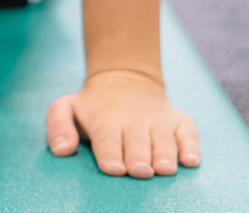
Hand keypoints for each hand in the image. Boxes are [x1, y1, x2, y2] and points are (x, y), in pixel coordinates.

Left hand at [45, 70, 199, 178]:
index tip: (114, 168)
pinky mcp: (178, 122)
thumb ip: (57, 126)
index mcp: (105, 119)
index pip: (107, 139)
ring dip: (165, 154)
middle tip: (140, 171)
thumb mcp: (65, 108)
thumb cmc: (92, 106)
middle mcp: (133, 120)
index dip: (110, 154)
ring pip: (164, 140)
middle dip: (139, 157)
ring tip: (164, 169)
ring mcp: (158, 121)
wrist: (125, 79)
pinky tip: (191, 160)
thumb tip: (62, 150)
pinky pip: (189, 133)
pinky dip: (191, 146)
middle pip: (137, 143)